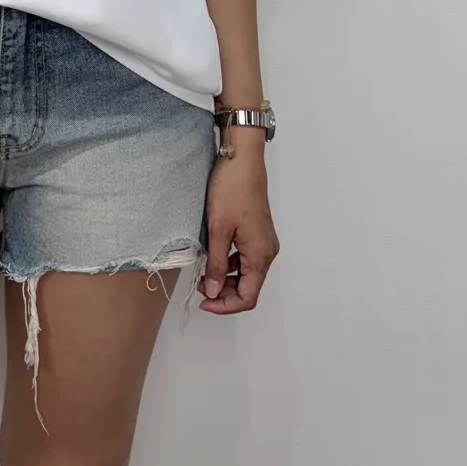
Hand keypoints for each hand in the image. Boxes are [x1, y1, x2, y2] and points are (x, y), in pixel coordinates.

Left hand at [199, 129, 279, 313]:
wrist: (242, 160)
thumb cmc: (231, 191)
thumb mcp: (218, 230)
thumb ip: (215, 264)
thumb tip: (212, 292)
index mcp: (260, 255)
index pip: (247, 297)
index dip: (225, 305)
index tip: (202, 301)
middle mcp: (267, 252)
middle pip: (249, 287)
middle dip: (224, 293)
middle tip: (199, 287)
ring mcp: (264, 241)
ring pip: (247, 273)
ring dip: (225, 279)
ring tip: (202, 273)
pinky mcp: (257, 232)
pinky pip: (246, 258)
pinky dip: (229, 263)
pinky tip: (212, 256)